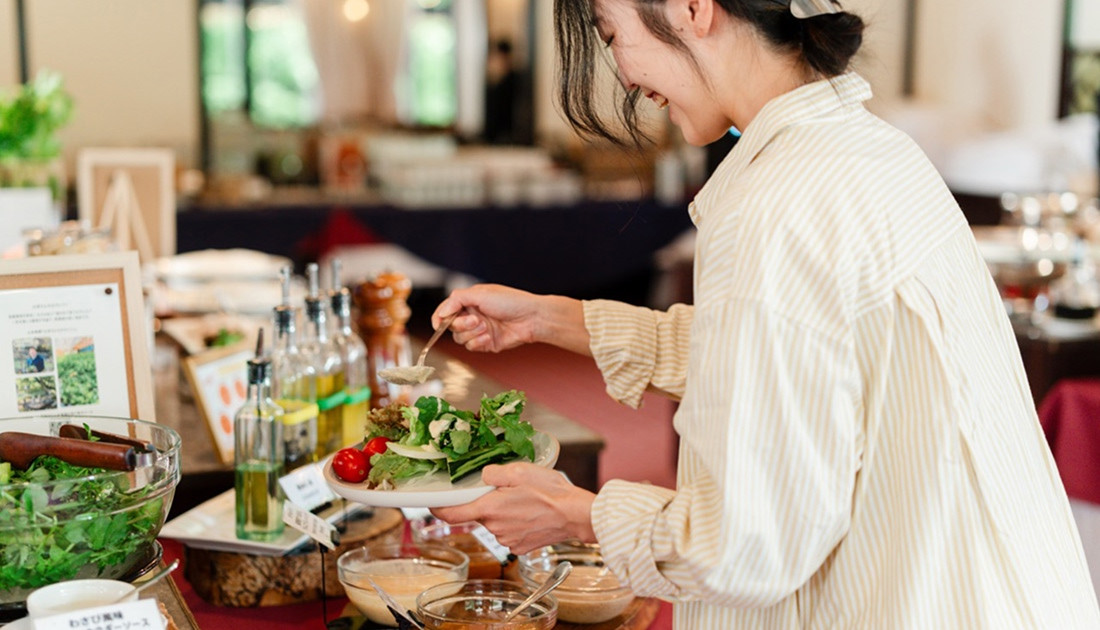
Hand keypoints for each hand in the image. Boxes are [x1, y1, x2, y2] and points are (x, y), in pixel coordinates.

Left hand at [430, 463, 596, 554]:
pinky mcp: (521, 547)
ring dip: (505, 513)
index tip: (432, 504)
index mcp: (490, 508)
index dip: (438, 509)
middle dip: (489, 503)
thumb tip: (483, 477)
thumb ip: (493, 473)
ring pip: (496, 524)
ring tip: (527, 502)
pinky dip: (517, 524)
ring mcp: (508, 540)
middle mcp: (495, 528)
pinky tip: (532, 514)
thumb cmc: (551, 492)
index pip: (452, 514)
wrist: (575, 515)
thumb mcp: (520, 471)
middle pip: (480, 515)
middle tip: (509, 491)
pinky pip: (510, 533)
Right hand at [432, 284, 544, 352]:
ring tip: (486, 327)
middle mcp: (472, 316)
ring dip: (471, 334)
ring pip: (460, 338)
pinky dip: (478, 342)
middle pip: (452, 327)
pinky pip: (472, 347)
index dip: (440, 318)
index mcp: (469, 301)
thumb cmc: (511, 301)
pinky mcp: (486, 343)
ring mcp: (479, 330)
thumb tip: (441, 312)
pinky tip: (489, 336)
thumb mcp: (480, 294)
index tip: (438, 324)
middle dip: (462, 324)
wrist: (531, 318)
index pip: (446, 311)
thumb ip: (457, 300)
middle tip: (476, 320)